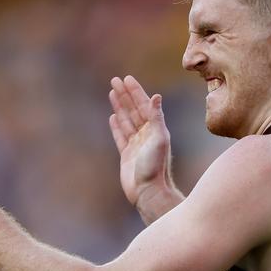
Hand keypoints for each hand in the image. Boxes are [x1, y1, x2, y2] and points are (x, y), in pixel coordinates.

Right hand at [108, 76, 173, 208]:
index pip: (143, 105)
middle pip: (133, 109)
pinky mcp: (127, 155)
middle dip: (124, 94)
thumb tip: (156, 96)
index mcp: (155, 129)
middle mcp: (146, 135)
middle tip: (115, 80)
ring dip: (119, 106)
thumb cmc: (155, 167)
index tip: (126, 79)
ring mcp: (136, 144)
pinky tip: (113, 116)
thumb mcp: (158, 139)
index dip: (135, 91)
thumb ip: (156, 117)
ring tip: (112, 93)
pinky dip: (116, 125)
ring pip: (126, 120)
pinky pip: (120, 136)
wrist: (148, 192)